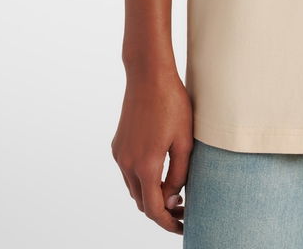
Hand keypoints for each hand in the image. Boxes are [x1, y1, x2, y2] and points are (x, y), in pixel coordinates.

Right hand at [110, 68, 193, 233]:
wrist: (148, 75)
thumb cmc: (172, 104)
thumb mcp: (185, 140)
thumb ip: (179, 174)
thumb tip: (173, 199)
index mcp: (146, 166)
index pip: (154, 210)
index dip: (169, 223)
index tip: (183, 226)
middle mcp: (127, 164)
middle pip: (142, 203)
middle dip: (161, 211)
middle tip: (183, 210)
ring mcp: (119, 154)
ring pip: (133, 189)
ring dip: (150, 196)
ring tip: (173, 193)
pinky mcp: (117, 145)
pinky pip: (128, 172)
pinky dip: (141, 180)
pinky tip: (158, 172)